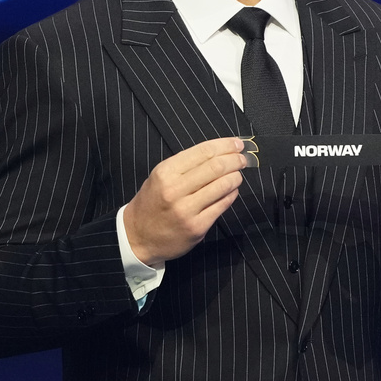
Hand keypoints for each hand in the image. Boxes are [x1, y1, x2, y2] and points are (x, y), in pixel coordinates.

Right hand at [123, 137, 249, 265]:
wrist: (137, 236)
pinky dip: (231, 194)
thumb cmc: (152, 203)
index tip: (237, 143)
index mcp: (166, 172)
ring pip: (223, 186)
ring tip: (238, 174)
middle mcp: (175, 189)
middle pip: (216, 167)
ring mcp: (186, 210)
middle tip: (243, 158)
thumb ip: (186, 165)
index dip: (225, 145)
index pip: (203, 152)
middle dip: (235, 160)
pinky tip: (232, 191)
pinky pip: (222, 205)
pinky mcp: (197, 227)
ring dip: (236, 177)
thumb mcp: (160, 177)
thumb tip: (219, 152)